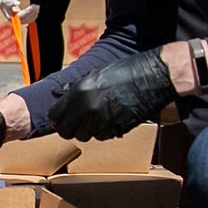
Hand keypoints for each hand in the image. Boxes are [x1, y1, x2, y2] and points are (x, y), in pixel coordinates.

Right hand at [0, 0, 39, 24]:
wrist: (4, 4)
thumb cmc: (6, 2)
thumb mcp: (7, 1)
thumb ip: (12, 2)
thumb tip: (18, 3)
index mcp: (11, 17)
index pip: (21, 16)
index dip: (28, 12)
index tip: (32, 7)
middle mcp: (15, 21)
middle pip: (26, 19)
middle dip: (32, 12)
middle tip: (37, 6)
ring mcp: (19, 21)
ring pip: (29, 20)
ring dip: (34, 14)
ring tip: (37, 7)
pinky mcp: (22, 20)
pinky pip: (29, 19)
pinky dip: (34, 15)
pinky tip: (37, 11)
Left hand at [48, 51, 175, 140]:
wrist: (152, 77)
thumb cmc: (124, 71)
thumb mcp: (93, 74)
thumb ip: (72, 88)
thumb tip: (56, 93)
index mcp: (78, 93)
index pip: (55, 117)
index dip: (57, 119)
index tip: (62, 118)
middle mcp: (87, 110)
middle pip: (67, 132)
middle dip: (71, 128)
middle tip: (78, 121)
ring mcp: (102, 121)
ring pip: (85, 136)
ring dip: (88, 130)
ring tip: (98, 116)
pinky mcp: (117, 129)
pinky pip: (102, 136)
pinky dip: (104, 131)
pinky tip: (111, 118)